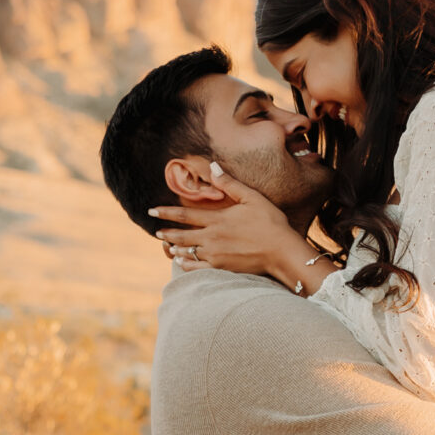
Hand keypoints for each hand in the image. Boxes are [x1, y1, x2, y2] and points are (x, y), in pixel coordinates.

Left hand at [152, 169, 318, 288]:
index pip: (185, 215)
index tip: (151, 210)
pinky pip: (196, 268)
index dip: (166, 212)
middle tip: (156, 232)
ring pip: (187, 252)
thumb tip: (213, 166)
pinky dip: (186, 264)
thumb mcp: (252, 197)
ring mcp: (215, 255)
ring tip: (168, 247)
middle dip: (166, 233)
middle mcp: (212, 237)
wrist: (282, 252)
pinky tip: (182, 262)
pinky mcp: (221, 268)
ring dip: (175, 249)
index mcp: (218, 219)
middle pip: (180, 236)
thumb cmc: (271, 223)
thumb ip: (230, 183)